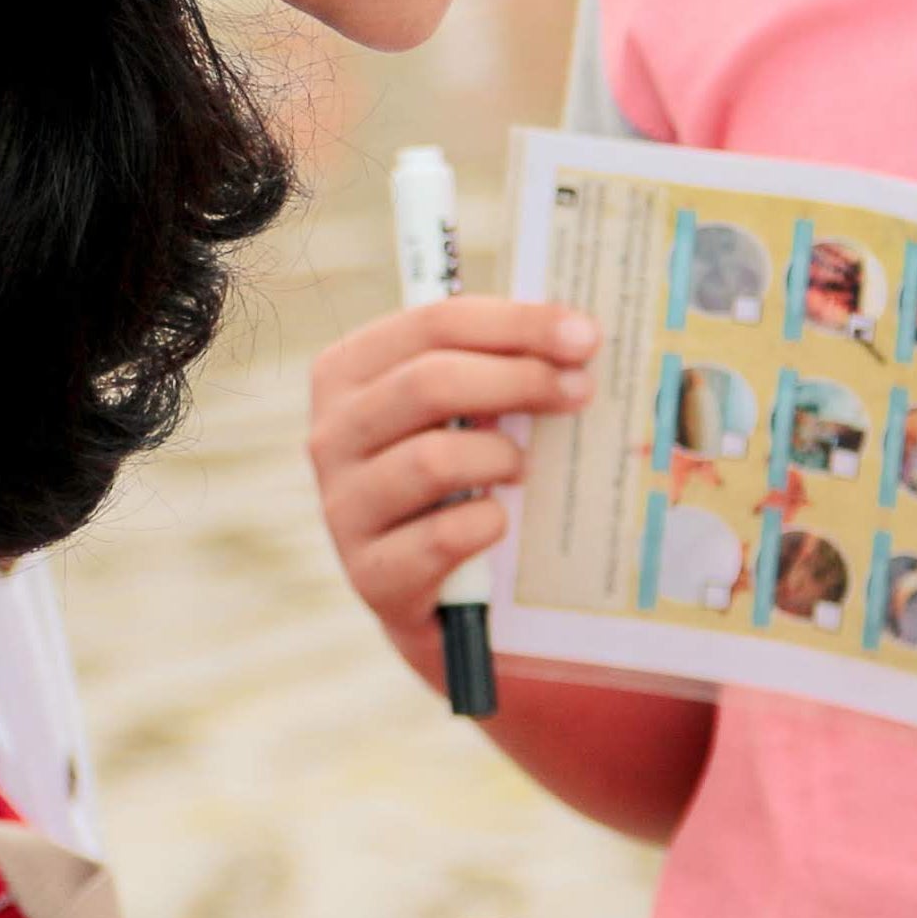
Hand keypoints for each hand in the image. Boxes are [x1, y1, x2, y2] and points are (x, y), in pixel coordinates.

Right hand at [307, 297, 597, 658]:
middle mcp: (332, 434)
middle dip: (521, 380)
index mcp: (348, 372)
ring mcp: (343, 507)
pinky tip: (499, 523)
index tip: (585, 336)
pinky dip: (488, 523)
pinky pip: (445, 535)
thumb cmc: (457, 479)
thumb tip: (575, 334)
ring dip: (501, 458)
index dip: (517, 325)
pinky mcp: (369, 573)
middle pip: (431, 383)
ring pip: (433, 459)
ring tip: (524, 469)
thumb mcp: (462, 411)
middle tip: (581, 392)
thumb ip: (494, 364)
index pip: (435, 324)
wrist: (434, 593)